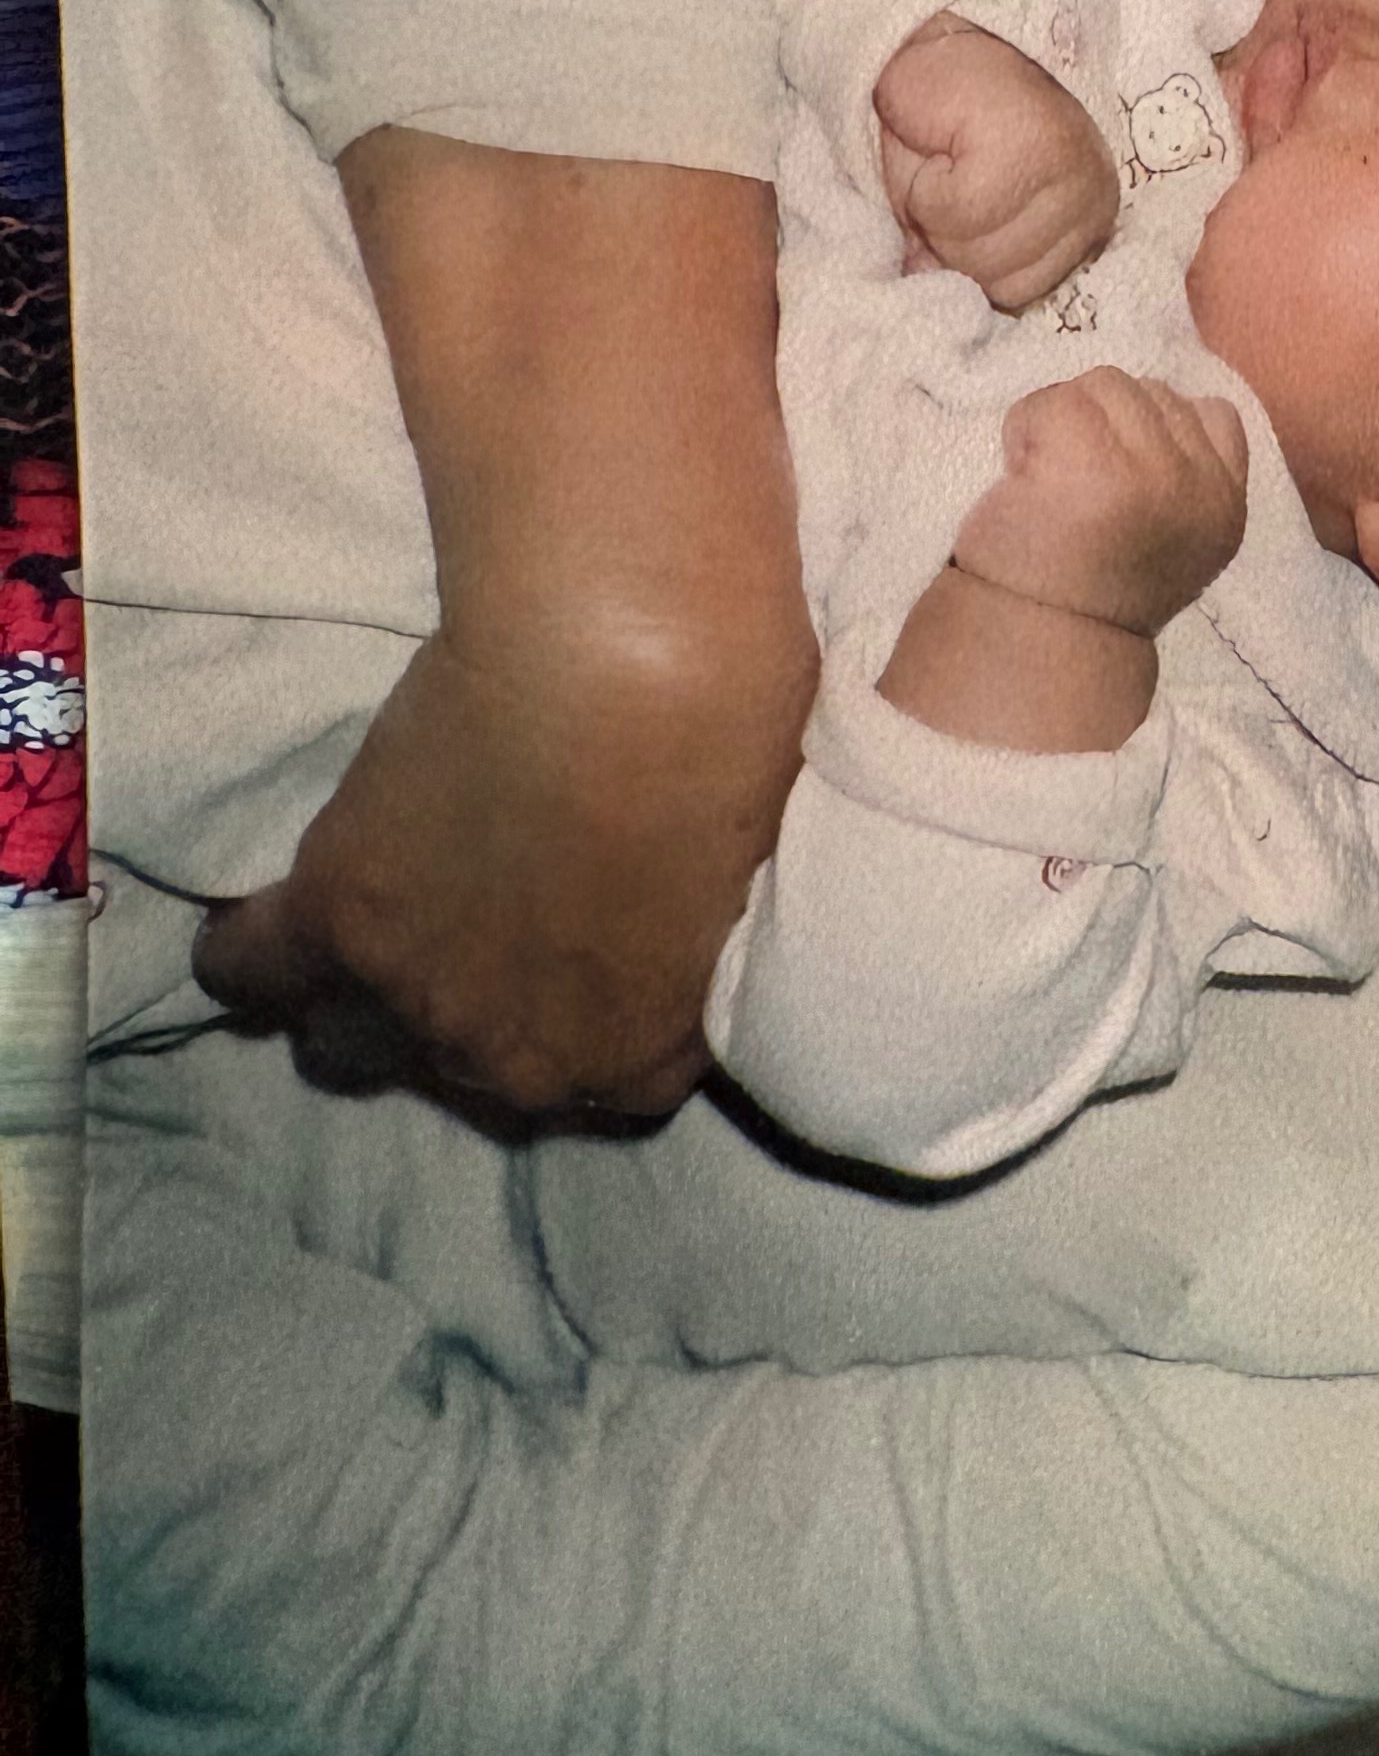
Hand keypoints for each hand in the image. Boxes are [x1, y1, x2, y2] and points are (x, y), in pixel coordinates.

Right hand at [192, 610, 809, 1117]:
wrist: (639, 669)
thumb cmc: (740, 739)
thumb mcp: (751, 877)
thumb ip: (697, 935)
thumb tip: (676, 914)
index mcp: (643, 1058)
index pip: (589, 1086)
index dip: (569, 1017)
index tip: (563, 964)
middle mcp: (526, 1061)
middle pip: (463, 1068)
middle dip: (466, 1008)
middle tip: (472, 922)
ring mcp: (425, 1001)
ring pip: (346, 1042)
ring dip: (355, 996)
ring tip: (367, 933)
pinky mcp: (341, 921)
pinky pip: (254, 968)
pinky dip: (250, 947)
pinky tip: (262, 922)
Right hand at [873, 15, 1117, 310]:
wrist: (925, 43)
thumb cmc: (941, 132)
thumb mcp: (956, 215)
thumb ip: (971, 264)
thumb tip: (950, 314)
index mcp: (1088, 220)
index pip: (1024, 296)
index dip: (967, 261)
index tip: (958, 203)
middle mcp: (1094, 198)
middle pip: (1002, 284)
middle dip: (949, 241)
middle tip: (945, 178)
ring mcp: (1070, 172)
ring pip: (980, 255)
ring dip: (934, 215)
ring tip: (943, 160)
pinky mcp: (1033, 148)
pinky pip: (960, 213)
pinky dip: (925, 188)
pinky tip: (938, 143)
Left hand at [952, 368, 1251, 638]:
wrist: (1036, 644)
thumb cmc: (1093, 592)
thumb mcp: (1178, 543)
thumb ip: (1188, 478)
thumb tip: (1162, 402)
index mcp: (1225, 508)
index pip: (1213, 412)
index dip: (1156, 428)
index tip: (1119, 476)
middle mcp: (1196, 486)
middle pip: (1150, 391)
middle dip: (1104, 424)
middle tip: (1073, 485)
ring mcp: (1144, 471)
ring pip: (1102, 386)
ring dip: (1062, 421)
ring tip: (1047, 479)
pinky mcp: (1085, 460)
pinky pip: (1051, 400)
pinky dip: (1024, 427)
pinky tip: (1021, 476)